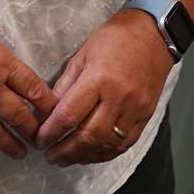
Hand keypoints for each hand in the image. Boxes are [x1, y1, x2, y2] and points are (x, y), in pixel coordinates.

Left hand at [37, 10, 174, 166]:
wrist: (154, 34)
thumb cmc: (115, 38)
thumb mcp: (82, 54)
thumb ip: (65, 85)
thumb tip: (47, 112)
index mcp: (98, 79)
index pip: (69, 115)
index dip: (50, 132)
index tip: (39, 139)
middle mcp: (118, 97)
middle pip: (87, 136)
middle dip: (64, 151)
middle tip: (49, 155)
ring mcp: (135, 109)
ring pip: (106, 144)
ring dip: (83, 156)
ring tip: (66, 158)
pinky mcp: (146, 116)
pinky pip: (124, 144)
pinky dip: (105, 153)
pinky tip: (91, 154)